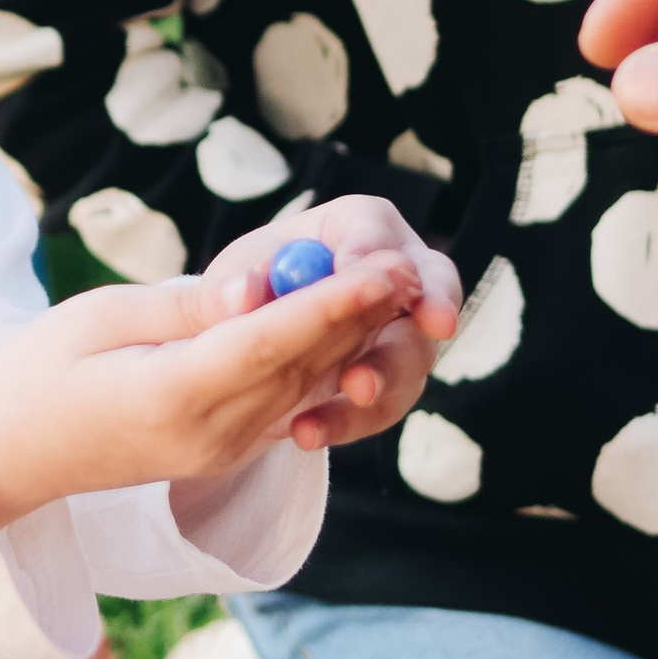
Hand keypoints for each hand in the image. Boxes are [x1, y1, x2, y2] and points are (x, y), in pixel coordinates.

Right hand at [0, 204, 458, 529]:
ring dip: (351, 337)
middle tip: (409, 261)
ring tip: (396, 284)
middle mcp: (208, 435)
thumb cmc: (38, 373)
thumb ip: (186, 306)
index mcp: (168, 398)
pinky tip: (351, 322)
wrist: (11, 457)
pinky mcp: (226, 449)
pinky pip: (285, 401)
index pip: (266, 346)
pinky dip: (320, 361)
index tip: (380, 269)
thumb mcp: (100, 320)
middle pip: (300, 368)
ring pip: (302, 386)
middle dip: (359, 316)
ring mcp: (221, 450)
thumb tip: (257, 284)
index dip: (329, 305)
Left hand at [209, 196, 461, 452]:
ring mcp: (401, 329)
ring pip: (414, 351)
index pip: (372, 227)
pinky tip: (310, 431)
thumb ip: (227, 289)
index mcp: (350, 228)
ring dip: (388, 373)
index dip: (372, 248)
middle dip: (432, 303)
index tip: (360, 272)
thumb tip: (242, 292)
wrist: (245, 349)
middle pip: (431, 281)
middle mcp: (391, 274)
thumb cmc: (244, 294)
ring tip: (354, 390)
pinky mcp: (394, 379)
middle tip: (432, 325)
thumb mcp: (225, 288)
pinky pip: (388, 402)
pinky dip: (352, 419)